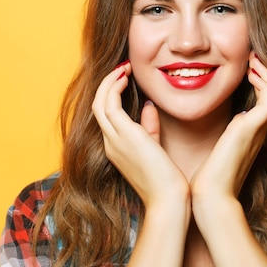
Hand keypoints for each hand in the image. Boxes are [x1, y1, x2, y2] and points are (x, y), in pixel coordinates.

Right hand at [92, 62, 189, 208]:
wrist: (168, 199)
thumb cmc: (166, 178)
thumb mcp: (155, 147)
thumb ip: (149, 126)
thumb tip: (148, 105)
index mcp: (116, 148)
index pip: (106, 116)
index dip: (112, 94)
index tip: (126, 79)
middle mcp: (110, 143)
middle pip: (98, 106)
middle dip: (108, 84)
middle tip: (123, 68)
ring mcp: (114, 140)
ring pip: (99, 102)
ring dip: (109, 82)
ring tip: (124, 67)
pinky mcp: (124, 135)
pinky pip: (109, 103)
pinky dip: (114, 87)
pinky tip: (126, 76)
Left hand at [190, 51, 266, 203]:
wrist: (211, 195)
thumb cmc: (208, 178)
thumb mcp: (216, 147)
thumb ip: (221, 133)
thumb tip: (217, 118)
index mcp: (250, 135)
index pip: (262, 103)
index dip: (259, 84)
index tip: (246, 70)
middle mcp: (258, 130)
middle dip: (266, 75)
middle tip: (253, 58)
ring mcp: (259, 129)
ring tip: (254, 60)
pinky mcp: (253, 127)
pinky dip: (264, 82)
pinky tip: (250, 72)